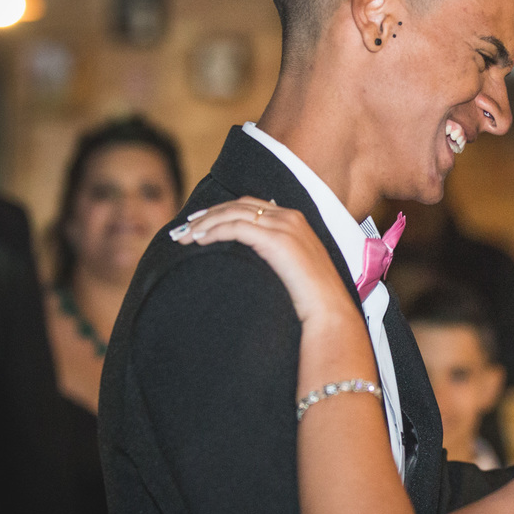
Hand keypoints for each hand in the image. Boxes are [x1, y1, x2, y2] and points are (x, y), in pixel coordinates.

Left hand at [175, 197, 355, 326]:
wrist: (328, 309)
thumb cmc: (311, 296)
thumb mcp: (292, 266)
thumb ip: (274, 252)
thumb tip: (248, 255)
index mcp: (295, 219)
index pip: (251, 205)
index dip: (223, 210)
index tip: (201, 221)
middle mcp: (290, 217)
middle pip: (239, 205)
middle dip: (209, 214)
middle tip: (185, 227)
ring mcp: (284, 226)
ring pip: (234, 213)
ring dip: (206, 223)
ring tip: (185, 236)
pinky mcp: (276, 240)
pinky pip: (236, 228)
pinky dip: (214, 231)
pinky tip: (199, 240)